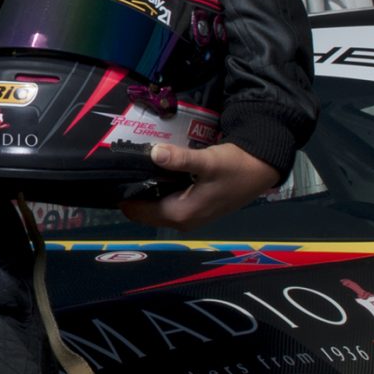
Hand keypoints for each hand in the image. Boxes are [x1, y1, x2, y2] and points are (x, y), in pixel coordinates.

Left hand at [123, 142, 282, 232]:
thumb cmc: (234, 167)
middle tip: (122, 165)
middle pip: (143, 211)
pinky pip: (166, 203)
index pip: (138, 211)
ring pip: (154, 207)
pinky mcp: (195, 208)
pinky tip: (154, 171)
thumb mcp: (207, 161)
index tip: (112, 173)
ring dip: (145, 190)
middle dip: (133, 192)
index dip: (124, 194)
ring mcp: (189, 217)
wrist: (260, 170)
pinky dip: (157, 190)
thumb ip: (180, 159)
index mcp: (181, 214)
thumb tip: (154, 153)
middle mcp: (182, 221)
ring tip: (135, 166)